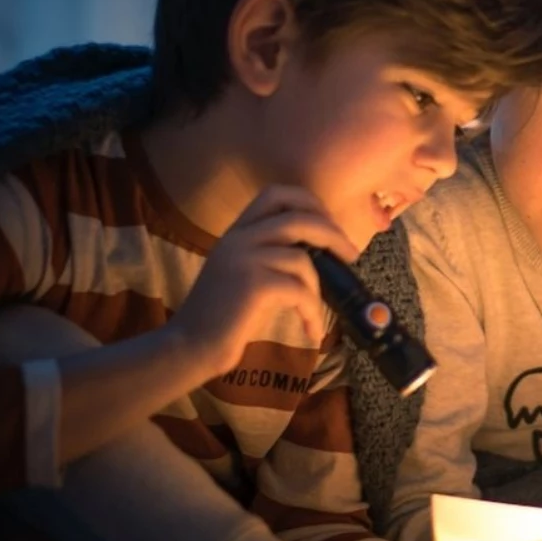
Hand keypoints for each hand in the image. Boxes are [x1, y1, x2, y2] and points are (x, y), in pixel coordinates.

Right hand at [164, 184, 360, 376]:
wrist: (190, 346)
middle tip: (351, 255)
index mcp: (236, 232)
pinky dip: (312, 312)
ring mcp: (244, 259)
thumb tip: (321, 252)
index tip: (329, 224)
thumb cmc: (224, 318)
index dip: (309, 202)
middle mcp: (238, 238)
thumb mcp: (244, 274)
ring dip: (318, 288)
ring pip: (302, 258)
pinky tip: (311, 331)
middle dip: (332, 234)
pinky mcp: (252, 284)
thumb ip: (269, 255)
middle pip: (298, 217)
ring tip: (315, 313)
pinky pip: (300, 290)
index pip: (275, 194)